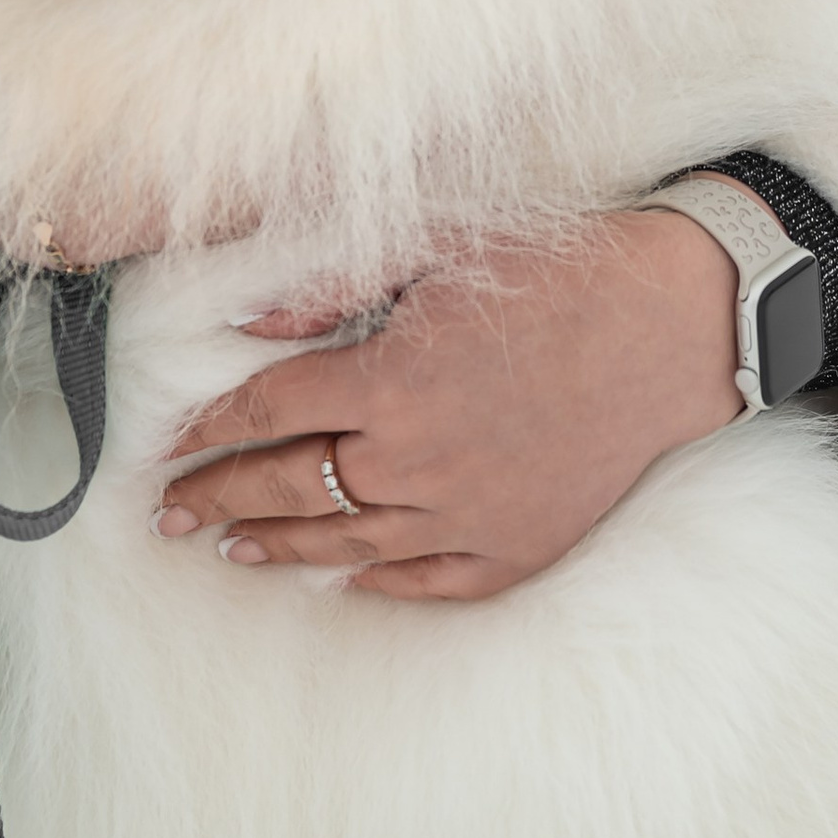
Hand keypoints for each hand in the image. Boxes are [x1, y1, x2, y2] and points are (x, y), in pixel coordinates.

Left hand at [151, 208, 740, 600]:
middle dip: (218, 501)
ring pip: (348, 544)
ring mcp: (467, 514)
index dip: (211, 432)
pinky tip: (343, 579)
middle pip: (290, 489)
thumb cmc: (554, 270)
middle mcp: (416, 459)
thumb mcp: (435, 254)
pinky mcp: (516, 547)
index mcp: (388, 380)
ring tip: (232, 550)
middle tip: (168, 516)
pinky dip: (377, 582)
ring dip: (280, 548)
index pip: (269, 414)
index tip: (171, 447)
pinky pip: (427, 581)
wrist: (669, 321)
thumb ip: (334, 289)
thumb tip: (251, 324)